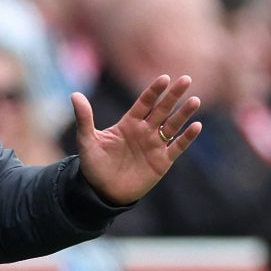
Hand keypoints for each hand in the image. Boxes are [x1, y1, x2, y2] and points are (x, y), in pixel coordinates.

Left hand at [73, 74, 201, 205]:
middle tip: (186, 79)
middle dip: (174, 95)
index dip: (154, 91)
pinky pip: (177, 147)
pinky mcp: (162, 162)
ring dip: (184, 113)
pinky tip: (196, 126)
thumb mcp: (87, 140)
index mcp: (129, 123)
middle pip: (162, 109)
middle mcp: (145, 131)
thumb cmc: (94, 165)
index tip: (164, 78)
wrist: (101, 192)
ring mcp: (154, 146)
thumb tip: (74, 94)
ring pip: (172, 126)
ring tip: (195, 100)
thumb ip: (84, 118)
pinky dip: (187, 138)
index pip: (144, 102)